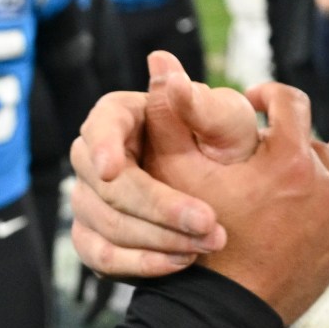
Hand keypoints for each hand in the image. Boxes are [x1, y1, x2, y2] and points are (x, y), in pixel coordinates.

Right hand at [69, 53, 244, 277]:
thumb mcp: (226, 122)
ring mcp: (91, 198)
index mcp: (122, 116)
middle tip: (208, 223)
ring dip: (157, 239)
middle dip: (158, 207)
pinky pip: (102, 256)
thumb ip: (197, 101)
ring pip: (105, 224)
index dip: (103, 146)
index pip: (101, 124)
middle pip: (106, 185)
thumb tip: (163, 63)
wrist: (237, 194)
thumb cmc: (228, 144)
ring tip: (207, 243)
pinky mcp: (96, 236)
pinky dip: (140, 264)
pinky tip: (180, 262)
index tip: (114, 169)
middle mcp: (97, 157)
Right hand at [177, 76, 328, 320]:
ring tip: (279, 166)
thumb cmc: (195, 242)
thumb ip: (170, 115)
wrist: (224, 314)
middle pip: (308, 137)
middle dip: (283, 135)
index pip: (289, 101)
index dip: (268, 93)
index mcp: (287, 158)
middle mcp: (323, 183)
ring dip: (307, 160)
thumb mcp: (175, 175)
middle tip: (256, 146)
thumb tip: (161, 64)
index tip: (251, 99)